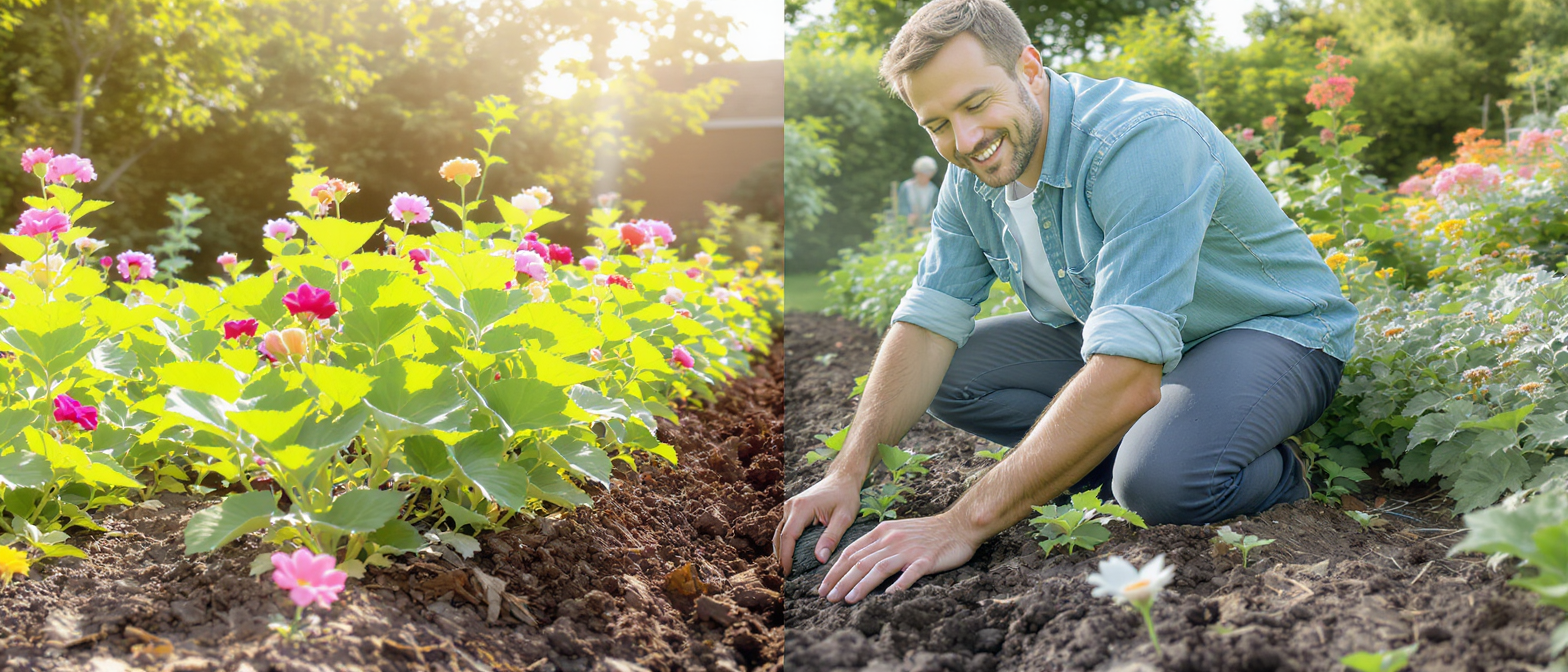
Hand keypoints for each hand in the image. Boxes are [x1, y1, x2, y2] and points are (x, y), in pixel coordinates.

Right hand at [773, 471, 861, 576]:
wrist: (842, 478)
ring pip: (779, 533)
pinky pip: (784, 529)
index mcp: (801, 507)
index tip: (787, 573)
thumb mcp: (844, 517)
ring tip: (786, 570)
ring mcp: (789, 507)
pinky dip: (785, 543)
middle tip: (785, 578)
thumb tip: (820, 559)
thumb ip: (832, 537)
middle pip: (780, 536)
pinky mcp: (792, 509)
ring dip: (781, 551)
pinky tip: (790, 556)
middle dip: (780, 557)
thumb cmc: (845, 496)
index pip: (787, 537)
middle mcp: (791, 506)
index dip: (785, 557)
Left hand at [817, 512, 981, 603]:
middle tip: (828, 598)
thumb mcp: (896, 532)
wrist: (958, 525)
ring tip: (847, 600)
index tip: (823, 586)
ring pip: (878, 568)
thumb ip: (877, 545)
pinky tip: (887, 597)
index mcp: (882, 532)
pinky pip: (910, 574)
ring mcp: (909, 549)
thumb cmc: (926, 532)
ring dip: (860, 585)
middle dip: (841, 581)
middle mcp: (891, 540)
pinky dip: (898, 585)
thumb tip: (855, 564)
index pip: (851, 552)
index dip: (835, 570)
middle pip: (860, 562)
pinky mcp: (926, 559)